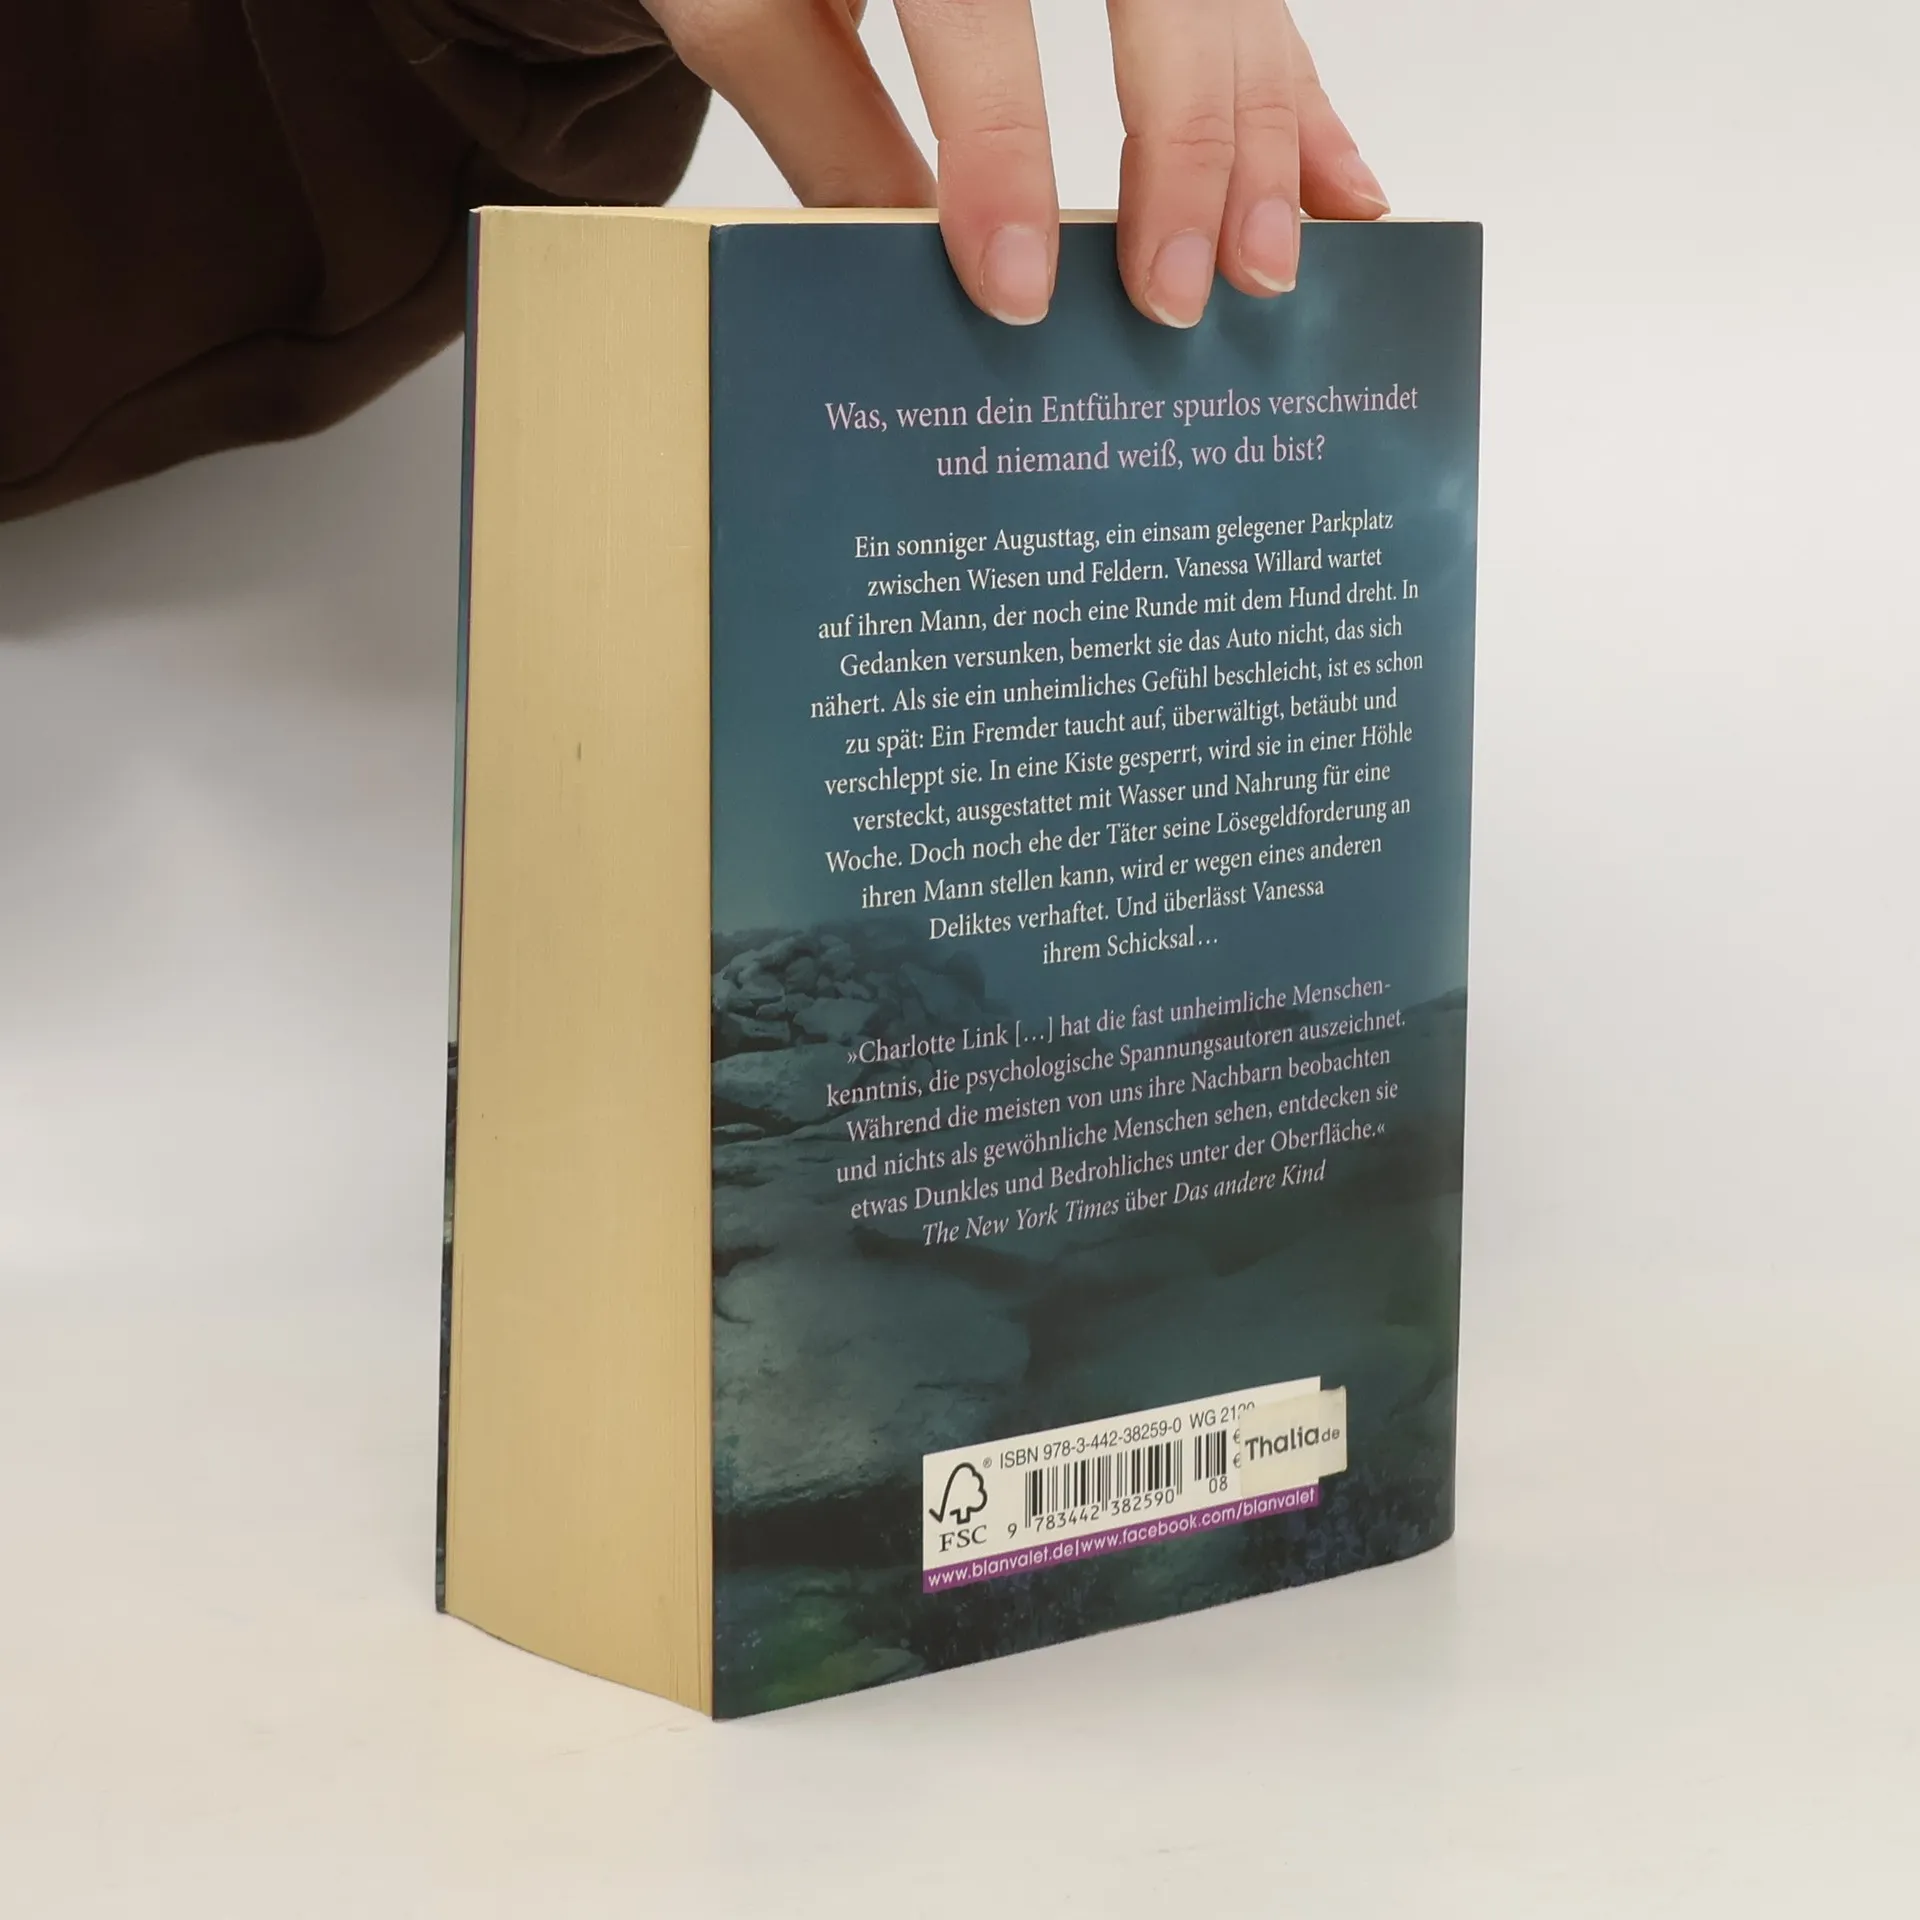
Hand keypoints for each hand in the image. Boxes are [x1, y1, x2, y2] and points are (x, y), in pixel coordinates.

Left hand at [650, 0, 1389, 327]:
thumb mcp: (749, 6)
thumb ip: (826, 127)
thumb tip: (915, 276)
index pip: (981, 18)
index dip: (1002, 157)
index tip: (1017, 289)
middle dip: (1182, 153)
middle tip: (1174, 298)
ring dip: (1266, 138)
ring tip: (1270, 268)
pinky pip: (1260, 4)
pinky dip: (1298, 98)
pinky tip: (1339, 186)